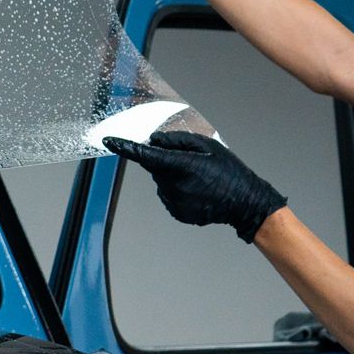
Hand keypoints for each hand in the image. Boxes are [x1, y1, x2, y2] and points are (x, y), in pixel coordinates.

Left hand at [104, 130, 286, 242]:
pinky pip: (168, 195)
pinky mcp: (177, 212)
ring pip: (161, 182)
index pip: (144, 155)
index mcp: (180, 165)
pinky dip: (177, 191)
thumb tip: (153, 141)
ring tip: (199, 179)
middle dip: (165, 162)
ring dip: (172, 177)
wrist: (245, 202)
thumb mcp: (207, 146)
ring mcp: (174, 201)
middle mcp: (173, 185)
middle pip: (154, 168)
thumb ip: (177, 141)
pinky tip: (197, 191)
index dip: (124, 147)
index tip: (109, 141)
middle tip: (192, 163)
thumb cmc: (229, 171)